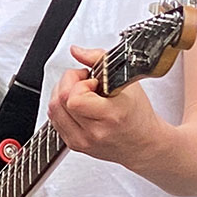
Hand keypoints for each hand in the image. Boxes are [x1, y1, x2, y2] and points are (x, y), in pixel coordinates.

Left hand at [47, 44, 162, 166]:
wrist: (142, 143)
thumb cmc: (137, 114)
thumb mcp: (125, 80)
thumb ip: (99, 59)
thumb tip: (77, 51)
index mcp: (110, 116)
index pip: (74, 99)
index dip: (79, 83)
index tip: (93, 81)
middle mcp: (94, 132)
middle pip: (59, 101)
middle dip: (68, 83)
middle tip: (85, 82)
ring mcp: (82, 141)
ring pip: (53, 110)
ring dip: (62, 94)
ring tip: (81, 92)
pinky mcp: (74, 145)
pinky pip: (55, 120)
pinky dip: (62, 108)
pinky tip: (78, 105)